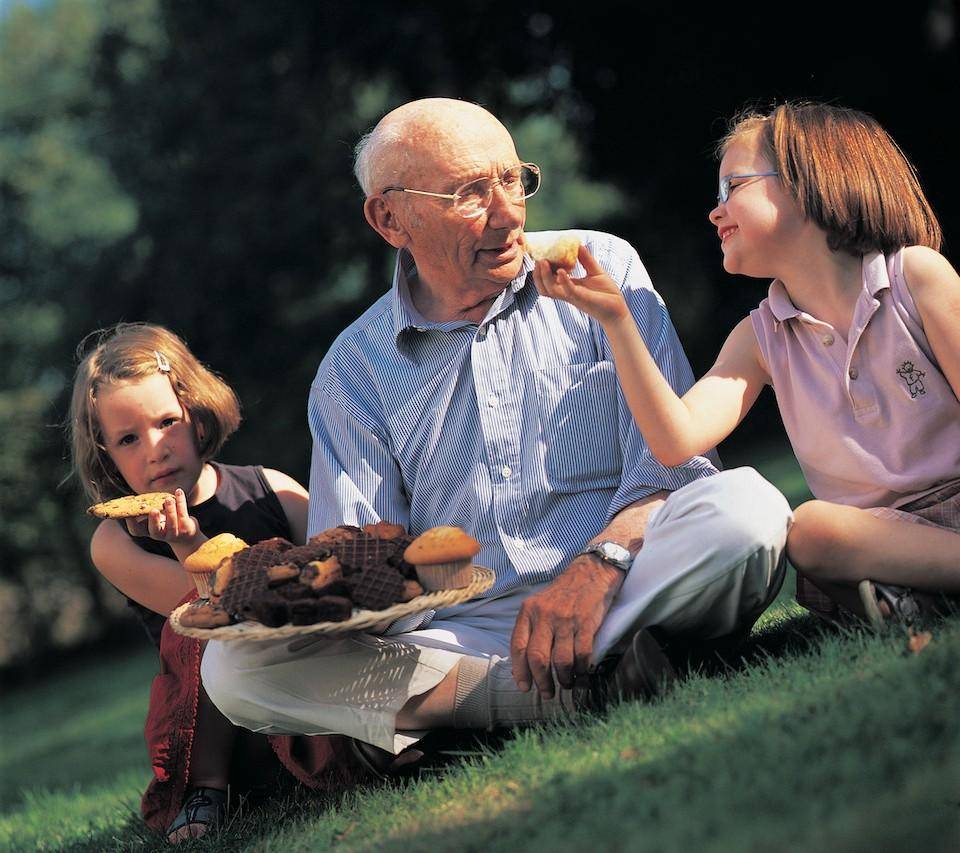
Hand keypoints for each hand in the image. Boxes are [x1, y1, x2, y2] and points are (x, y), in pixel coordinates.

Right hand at [124, 489, 200, 545]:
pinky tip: (179, 492)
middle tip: (153, 510)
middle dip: (154, 520)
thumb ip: (149, 509)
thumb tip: (139, 496)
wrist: (186, 537)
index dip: (131, 523)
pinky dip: (181, 502)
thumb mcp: (155, 517)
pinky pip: (183, 514)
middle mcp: (159, 535)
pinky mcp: (185, 528)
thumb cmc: (166, 523)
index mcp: (148, 531)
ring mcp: (173, 533)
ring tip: (168, 499)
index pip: (136, 531)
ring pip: (172, 523)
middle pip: (155, 531)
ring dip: (170, 510)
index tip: (129, 512)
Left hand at [510, 555, 623, 697]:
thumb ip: (531, 630)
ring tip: (566, 684)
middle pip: (537, 658)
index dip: (520, 671)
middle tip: (547, 692)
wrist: (591, 573)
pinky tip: (581, 674)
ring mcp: (566, 619)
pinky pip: (582, 654)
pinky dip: (582, 669)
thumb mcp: (539, 605)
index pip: (518, 646)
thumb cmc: (563, 594)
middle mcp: (545, 615)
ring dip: (564, 679)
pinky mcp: (586, 623)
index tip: (524, 686)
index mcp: (528, 611)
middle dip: (541, 681)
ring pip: (560, 660)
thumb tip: (524, 665)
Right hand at [532, 244, 630, 325]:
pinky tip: (561, 271)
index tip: (542, 256)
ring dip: (544, 277)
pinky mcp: (581, 298)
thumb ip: (586, 259)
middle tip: (539, 260)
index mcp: (567, 287)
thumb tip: (579, 244)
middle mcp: (566, 293)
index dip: (542, 270)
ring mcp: (572, 296)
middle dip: (537, 275)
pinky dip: (563, 280)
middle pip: (543, 287)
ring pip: (550, 290)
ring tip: (543, 262)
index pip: (548, 280)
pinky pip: (567, 291)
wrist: (618, 308)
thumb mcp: (595, 271)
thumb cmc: (606, 293)